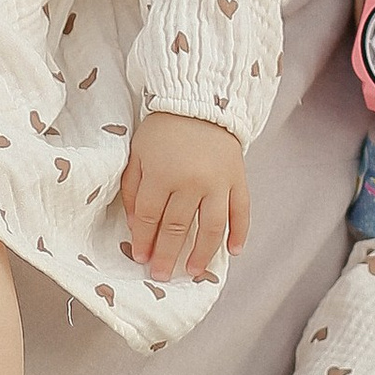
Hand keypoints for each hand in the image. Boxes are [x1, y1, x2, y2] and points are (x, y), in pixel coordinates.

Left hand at [124, 113, 250, 281]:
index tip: (140, 258)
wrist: (201, 100)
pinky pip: (241, 211)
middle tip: (161, 275)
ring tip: (192, 271)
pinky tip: (233, 252)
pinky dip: (239, 233)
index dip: (144, 240)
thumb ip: (133, 188)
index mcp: (161, 174)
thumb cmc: (164, 129)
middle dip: (167, 254)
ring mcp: (218, 182)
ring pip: (210, 227)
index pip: (150, 217)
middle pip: (177, 227)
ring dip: (201, 253)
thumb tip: (135, 224)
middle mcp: (191, 182)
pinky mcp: (238, 179)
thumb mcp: (137, 153)